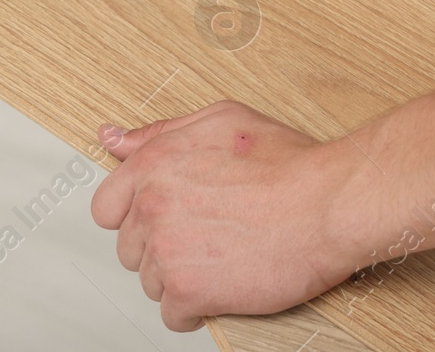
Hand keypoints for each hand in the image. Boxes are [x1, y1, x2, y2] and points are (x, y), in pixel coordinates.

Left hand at [90, 101, 367, 331]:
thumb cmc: (286, 162)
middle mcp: (151, 207)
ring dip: (179, 277)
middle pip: (130, 247)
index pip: (107, 207)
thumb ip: (159, 132)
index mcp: (153, 165)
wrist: (327, 204)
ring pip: (151, 281)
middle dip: (160, 247)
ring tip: (217, 261)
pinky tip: (219, 289)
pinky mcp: (190, 291)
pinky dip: (194, 310)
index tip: (157, 221)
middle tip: (201, 239)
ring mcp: (167, 252)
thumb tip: (113, 138)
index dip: (133, 216)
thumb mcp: (219, 121)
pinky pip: (173, 314)